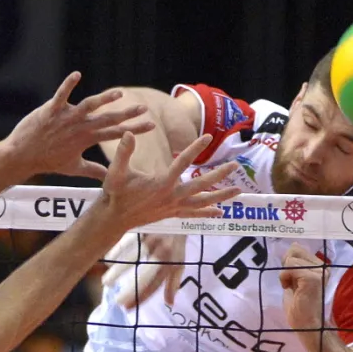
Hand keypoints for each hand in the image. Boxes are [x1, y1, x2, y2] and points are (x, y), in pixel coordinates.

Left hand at [4, 71, 156, 179]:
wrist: (22, 156)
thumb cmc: (48, 161)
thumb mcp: (74, 168)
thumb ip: (94, 171)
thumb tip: (108, 178)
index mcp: (87, 139)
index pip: (116, 133)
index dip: (135, 129)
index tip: (151, 124)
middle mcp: (80, 128)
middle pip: (108, 119)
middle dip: (127, 114)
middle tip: (144, 108)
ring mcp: (66, 118)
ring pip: (89, 106)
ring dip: (104, 99)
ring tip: (119, 94)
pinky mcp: (51, 110)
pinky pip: (61, 95)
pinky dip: (69, 84)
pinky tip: (78, 74)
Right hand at [100, 132, 239, 233]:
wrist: (114, 218)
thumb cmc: (115, 193)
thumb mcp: (116, 172)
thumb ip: (123, 153)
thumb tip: (128, 133)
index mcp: (161, 184)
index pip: (182, 163)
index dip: (195, 149)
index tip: (208, 137)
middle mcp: (172, 197)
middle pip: (201, 185)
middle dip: (219, 175)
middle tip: (235, 166)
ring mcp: (174, 207)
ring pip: (203, 202)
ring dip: (221, 196)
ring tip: (238, 191)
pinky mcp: (172, 214)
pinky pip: (194, 214)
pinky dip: (207, 212)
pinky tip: (220, 212)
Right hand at [102, 233, 186, 308]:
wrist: (178, 209)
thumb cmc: (176, 240)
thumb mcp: (179, 260)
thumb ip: (173, 282)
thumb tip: (169, 303)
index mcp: (171, 261)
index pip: (156, 283)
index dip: (142, 296)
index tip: (127, 308)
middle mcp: (162, 250)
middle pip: (145, 273)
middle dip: (131, 289)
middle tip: (116, 301)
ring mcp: (151, 237)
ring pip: (132, 257)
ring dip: (118, 272)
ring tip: (106, 283)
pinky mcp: (142, 226)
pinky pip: (126, 240)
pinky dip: (116, 251)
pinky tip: (108, 260)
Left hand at [280, 243, 329, 334]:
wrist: (307, 327)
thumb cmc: (299, 308)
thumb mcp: (294, 280)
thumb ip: (294, 265)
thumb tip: (293, 245)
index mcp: (320, 267)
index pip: (298, 249)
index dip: (288, 263)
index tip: (291, 280)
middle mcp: (323, 267)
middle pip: (295, 249)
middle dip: (286, 266)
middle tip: (291, 284)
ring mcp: (320, 272)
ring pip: (291, 258)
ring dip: (285, 274)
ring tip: (293, 288)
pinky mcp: (313, 278)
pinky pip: (290, 267)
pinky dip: (285, 278)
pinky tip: (290, 289)